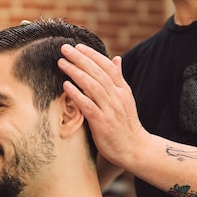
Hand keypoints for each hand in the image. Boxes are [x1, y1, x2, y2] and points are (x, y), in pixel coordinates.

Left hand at [58, 44, 147, 168]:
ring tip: (61, 63)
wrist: (135, 149)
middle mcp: (117, 97)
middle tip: (64, 48)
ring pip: (92, 86)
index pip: (107, 66)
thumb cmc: (126, 124)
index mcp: (122, 90)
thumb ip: (118, 79)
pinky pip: (88, 106)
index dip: (92, 55)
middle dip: (80, 58)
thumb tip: (116, 58)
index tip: (78, 46)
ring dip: (76, 72)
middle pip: (98, 72)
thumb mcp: (126, 99)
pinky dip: (77, 94)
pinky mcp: (102, 123)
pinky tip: (66, 85)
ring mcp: (110, 110)